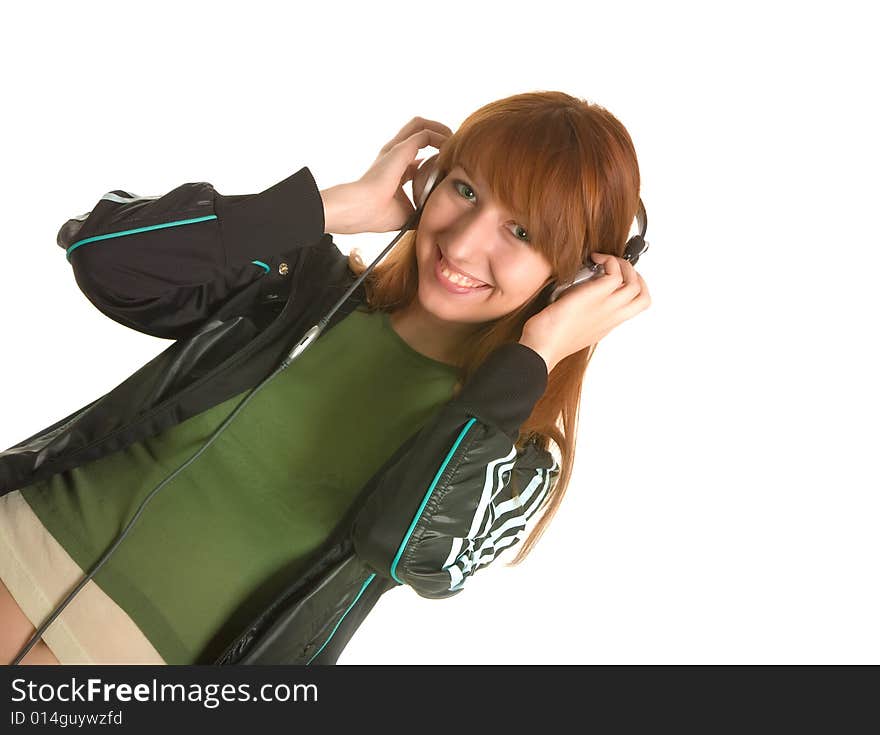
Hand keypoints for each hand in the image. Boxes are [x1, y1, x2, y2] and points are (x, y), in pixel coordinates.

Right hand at [320, 117, 451, 234]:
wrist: (362, 209)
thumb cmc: (378, 215)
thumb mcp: (406, 214)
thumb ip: (421, 210)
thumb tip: (435, 217)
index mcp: (392, 171)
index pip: (414, 158)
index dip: (432, 160)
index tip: (446, 167)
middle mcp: (393, 156)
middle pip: (416, 133)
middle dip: (437, 135)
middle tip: (453, 147)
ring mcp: (396, 149)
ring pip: (420, 125)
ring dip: (439, 129)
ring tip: (454, 138)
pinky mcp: (401, 149)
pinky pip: (426, 134)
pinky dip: (440, 137)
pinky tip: (450, 147)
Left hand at [519, 252, 651, 371]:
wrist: (542, 347)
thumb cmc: (549, 339)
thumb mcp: (573, 326)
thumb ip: (583, 314)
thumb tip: (576, 298)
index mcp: (607, 324)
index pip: (635, 307)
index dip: (633, 289)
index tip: (619, 278)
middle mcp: (611, 317)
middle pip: (642, 296)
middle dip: (635, 275)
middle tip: (617, 267)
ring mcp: (607, 306)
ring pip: (635, 283)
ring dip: (622, 265)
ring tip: (604, 260)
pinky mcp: (596, 295)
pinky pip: (615, 272)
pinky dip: (609, 260)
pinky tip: (594, 259)